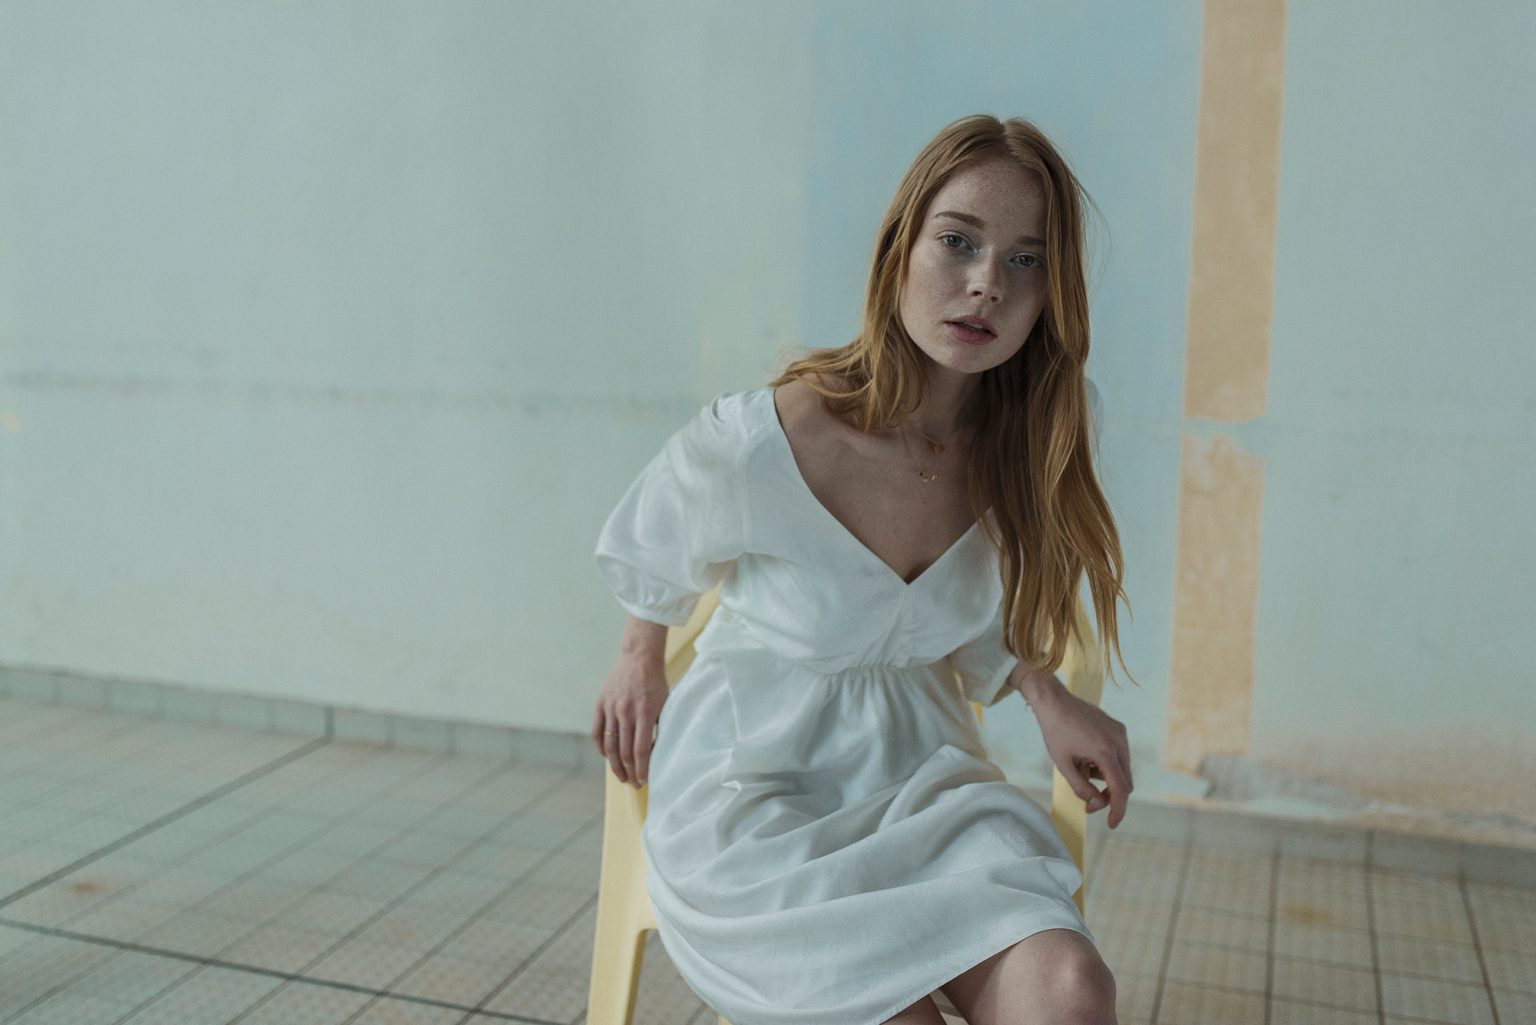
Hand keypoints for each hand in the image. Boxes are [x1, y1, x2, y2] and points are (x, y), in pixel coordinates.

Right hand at [591, 652, 668, 788]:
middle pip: (625, 751)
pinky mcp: (601, 704)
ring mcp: (611, 708)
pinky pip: (597, 731)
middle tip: (635, 784)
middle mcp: (626, 711)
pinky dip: (601, 747)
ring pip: (610, 745)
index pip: (641, 749)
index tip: (644, 781)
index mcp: (646, 712)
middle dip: (630, 772)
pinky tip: (607, 757)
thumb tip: (656, 753)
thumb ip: (659, 727)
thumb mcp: (665, 704)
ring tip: (621, 777)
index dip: (642, 769)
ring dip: (615, 765)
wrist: (639, 657)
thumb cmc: (656, 682)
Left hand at [1019, 670, 1133, 827]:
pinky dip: (1107, 765)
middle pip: (1125, 782)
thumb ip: (1081, 788)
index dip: (1118, 810)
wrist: (1054, 701)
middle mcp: (1119, 741)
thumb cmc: (1055, 731)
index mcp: (1105, 752)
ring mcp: (1120, 733)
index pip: (1120, 790)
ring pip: (1123, 769)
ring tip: (1082, 770)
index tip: (1111, 824)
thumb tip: (1097, 805)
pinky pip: (1119, 755)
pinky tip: (1087, 758)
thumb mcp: (1064, 765)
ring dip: (1107, 779)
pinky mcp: (1118, 728)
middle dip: (1110, 796)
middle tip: (1089, 802)